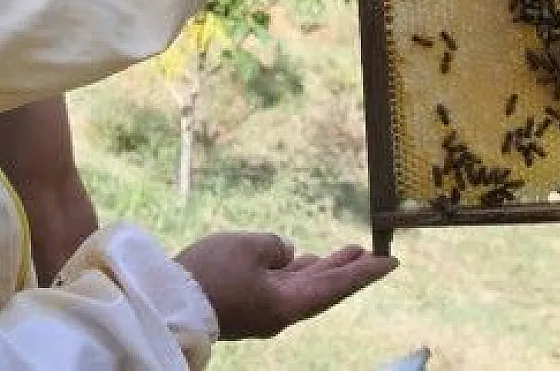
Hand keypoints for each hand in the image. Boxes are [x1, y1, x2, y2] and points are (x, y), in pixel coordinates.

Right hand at [176, 232, 396, 339]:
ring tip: (346, 252)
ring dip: (324, 268)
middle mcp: (281, 311)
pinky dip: (297, 271)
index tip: (391, 262)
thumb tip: (285, 254)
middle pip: (324, 288)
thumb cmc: (209, 274)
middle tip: (370, 251)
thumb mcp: (246, 247)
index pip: (336, 286)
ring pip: (303, 287)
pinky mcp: (248, 304)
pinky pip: (282, 286)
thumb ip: (274, 246)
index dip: (364, 272)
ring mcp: (264, 310)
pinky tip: (300, 259)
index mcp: (287, 304)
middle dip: (347, 268)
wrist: (168, 303)